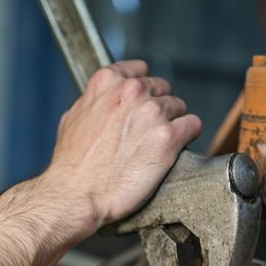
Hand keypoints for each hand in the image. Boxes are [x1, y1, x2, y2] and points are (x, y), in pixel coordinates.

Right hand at [42, 60, 201, 231]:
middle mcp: (133, 91)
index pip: (140, 71)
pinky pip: (192, 126)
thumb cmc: (72, 165)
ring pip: (179, 108)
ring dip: (171, 125)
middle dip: (158, 109)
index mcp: (108, 81)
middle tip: (146, 134)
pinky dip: (186, 138)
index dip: (143, 90)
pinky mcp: (169, 137)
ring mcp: (153, 112)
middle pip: (162, 90)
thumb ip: (94, 102)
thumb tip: (103, 101)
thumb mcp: (73, 119)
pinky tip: (172, 151)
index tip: (142, 104)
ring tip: (154, 147)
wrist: (77, 195)